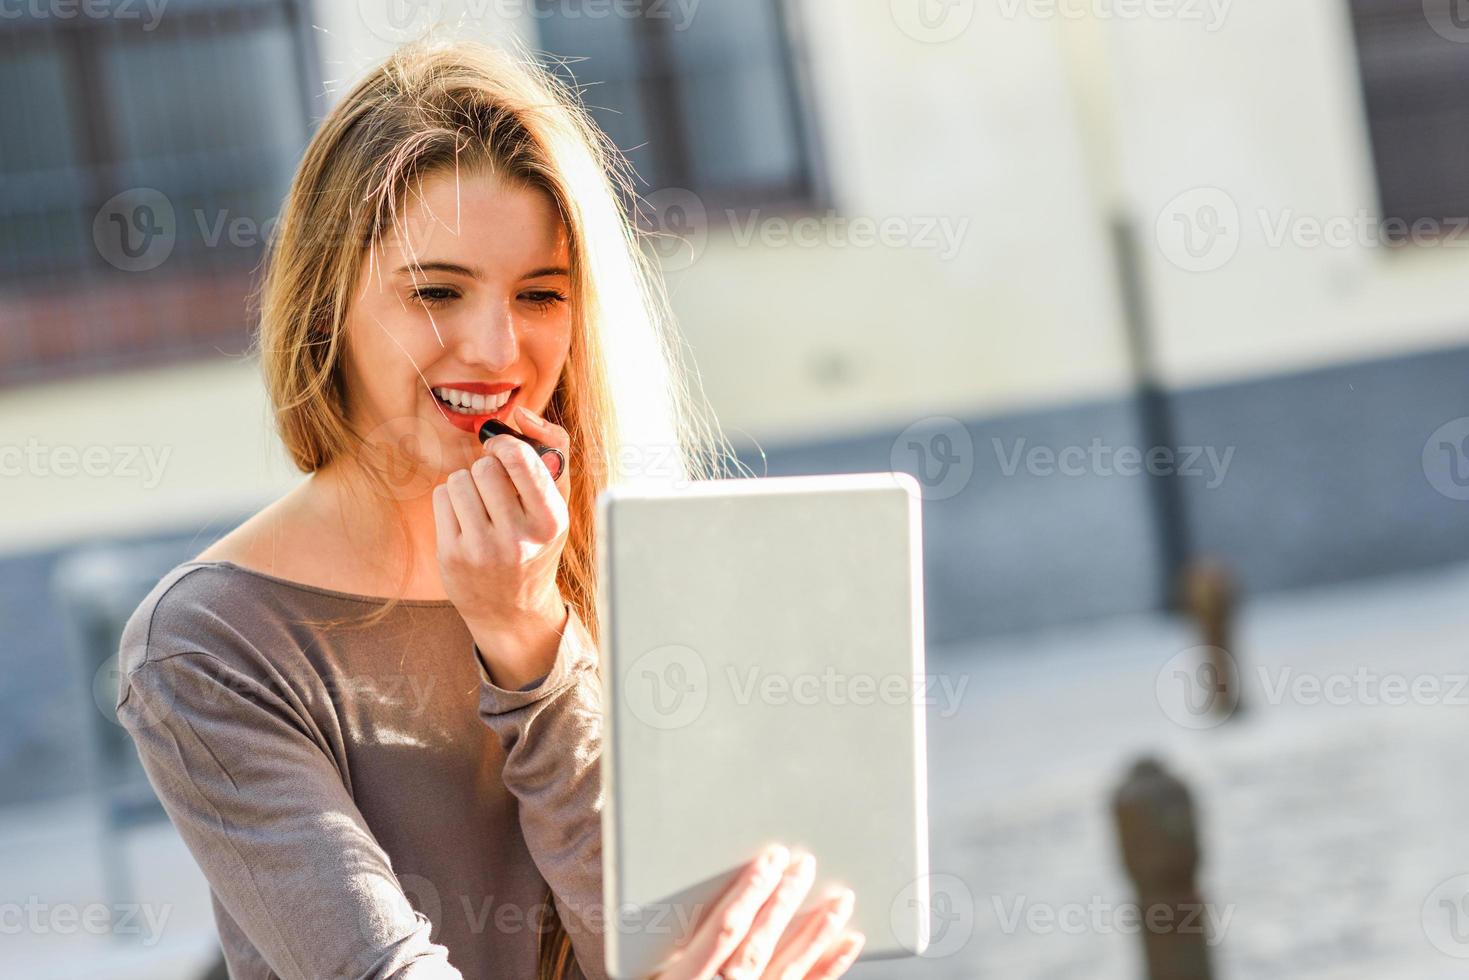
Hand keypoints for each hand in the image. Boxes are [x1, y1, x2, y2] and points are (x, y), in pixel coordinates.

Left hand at [432, 406, 572, 688]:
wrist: (514, 609)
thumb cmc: (537, 543)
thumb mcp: (559, 503)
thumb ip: (553, 451)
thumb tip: (521, 413)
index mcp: (550, 521)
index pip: (519, 458)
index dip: (504, 445)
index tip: (501, 452)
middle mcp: (518, 538)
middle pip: (485, 466)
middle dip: (486, 468)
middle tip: (493, 487)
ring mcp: (482, 550)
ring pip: (459, 479)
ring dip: (466, 484)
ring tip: (479, 505)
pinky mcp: (452, 556)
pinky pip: (441, 497)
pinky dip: (450, 500)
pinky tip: (464, 520)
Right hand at [654, 845, 863, 979]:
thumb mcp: (647, 971)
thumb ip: (667, 940)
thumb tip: (672, 899)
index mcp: (689, 979)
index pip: (725, 928)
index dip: (750, 892)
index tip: (768, 862)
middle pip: (760, 940)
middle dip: (785, 899)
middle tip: (804, 866)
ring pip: (790, 964)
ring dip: (817, 929)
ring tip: (839, 899)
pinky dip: (830, 966)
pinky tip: (847, 942)